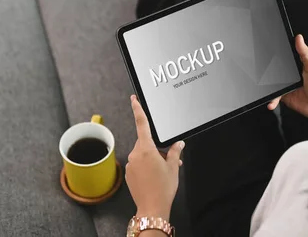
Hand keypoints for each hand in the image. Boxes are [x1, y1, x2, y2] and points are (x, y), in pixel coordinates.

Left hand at [125, 95, 184, 220]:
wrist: (152, 208)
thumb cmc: (163, 188)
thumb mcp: (173, 167)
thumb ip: (174, 152)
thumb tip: (178, 144)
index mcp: (146, 149)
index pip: (141, 124)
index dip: (137, 110)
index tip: (134, 99)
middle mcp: (135, 154)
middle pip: (145, 143)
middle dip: (155, 148)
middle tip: (167, 160)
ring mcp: (130, 164)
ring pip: (142, 154)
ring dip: (151, 158)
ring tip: (162, 172)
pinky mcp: (128, 173)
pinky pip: (137, 164)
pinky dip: (146, 166)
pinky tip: (153, 176)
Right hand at [267, 34, 307, 121]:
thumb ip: (305, 53)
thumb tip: (299, 38)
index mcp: (299, 65)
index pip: (286, 56)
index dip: (278, 53)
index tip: (269, 49)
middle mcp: (292, 74)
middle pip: (277, 69)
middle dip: (269, 71)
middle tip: (264, 71)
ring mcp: (287, 85)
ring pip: (273, 82)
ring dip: (268, 86)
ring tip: (267, 88)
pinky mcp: (284, 95)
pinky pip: (274, 95)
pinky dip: (271, 99)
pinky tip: (271, 100)